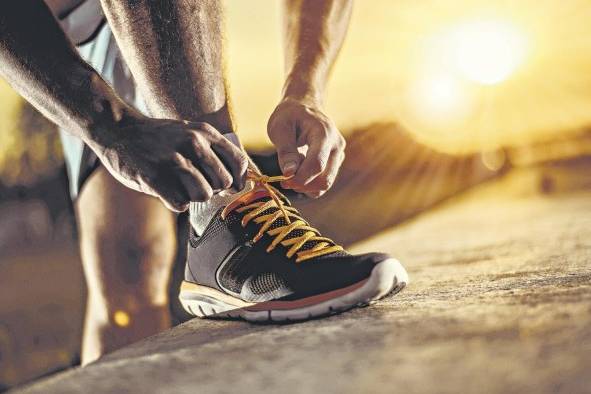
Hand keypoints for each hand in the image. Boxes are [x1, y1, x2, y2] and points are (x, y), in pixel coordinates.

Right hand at [93, 115, 247, 211]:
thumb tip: (238, 182)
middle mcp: (193, 144)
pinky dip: (174, 201)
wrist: (119, 131)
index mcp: (205, 133)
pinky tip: (165, 188)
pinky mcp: (155, 178)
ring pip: (204, 195)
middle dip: (213, 189)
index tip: (230, 187)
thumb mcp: (191, 132)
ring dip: (193, 196)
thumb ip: (213, 151)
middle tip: (196, 184)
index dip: (238, 180)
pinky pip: (181, 204)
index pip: (239, 162)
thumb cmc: (160, 138)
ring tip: (179, 185)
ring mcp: (174, 161)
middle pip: (223, 183)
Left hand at [267, 97, 345, 197]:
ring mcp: (339, 155)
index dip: (300, 178)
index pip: (317, 165)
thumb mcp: (279, 128)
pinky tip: (300, 170)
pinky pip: (324, 182)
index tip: (283, 181)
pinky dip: (310, 183)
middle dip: (303, 185)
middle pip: (325, 179)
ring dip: (306, 185)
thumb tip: (289, 173)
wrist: (303, 107)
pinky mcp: (336, 162)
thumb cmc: (289, 116)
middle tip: (285, 181)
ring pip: (325, 184)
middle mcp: (337, 145)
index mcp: (324, 134)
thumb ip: (286, 151)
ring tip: (292, 169)